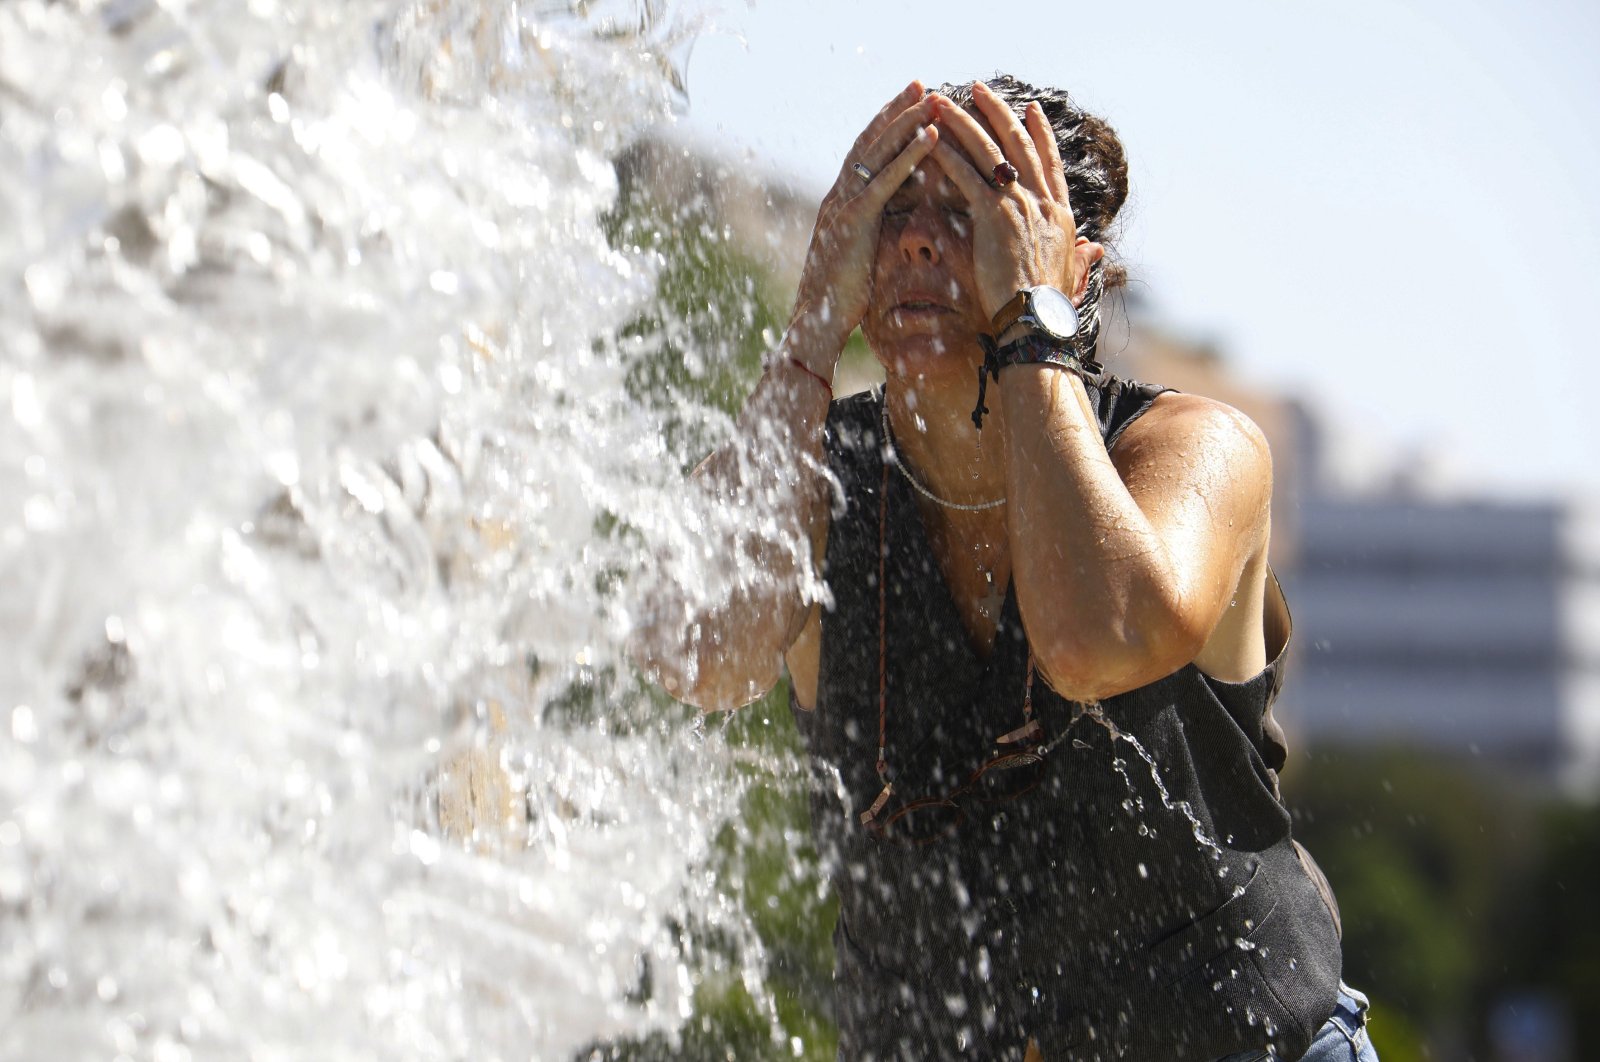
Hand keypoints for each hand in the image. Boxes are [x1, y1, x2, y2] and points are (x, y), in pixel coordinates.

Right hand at [788, 83, 940, 370]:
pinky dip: (909, 155)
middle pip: (871, 141)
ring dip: (907, 122)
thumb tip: (887, 224)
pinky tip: (931, 137)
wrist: (818, 321)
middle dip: (896, 111)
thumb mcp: (858, 255)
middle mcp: (840, 195)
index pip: (866, 154)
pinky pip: (886, 180)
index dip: (887, 126)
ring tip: (932, 100)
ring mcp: (844, 205)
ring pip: (878, 152)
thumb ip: (870, 231)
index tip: (910, 105)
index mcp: (842, 202)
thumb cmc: (841, 297)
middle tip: (923, 85)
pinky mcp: (854, 220)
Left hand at [928, 82, 1101, 322]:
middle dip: (996, 111)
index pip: (1050, 162)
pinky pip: (966, 176)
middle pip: (1018, 143)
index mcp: (1060, 213)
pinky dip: (947, 154)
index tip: (1030, 109)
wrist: (1038, 320)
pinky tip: (929, 138)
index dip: (1039, 133)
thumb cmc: (1050, 307)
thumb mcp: (1071, 275)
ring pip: (988, 150)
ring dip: (962, 122)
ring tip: (941, 101)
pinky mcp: (994, 216)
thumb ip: (1081, 257)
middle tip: (978, 88)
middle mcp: (1042, 201)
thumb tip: (1095, 250)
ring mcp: (1019, 205)